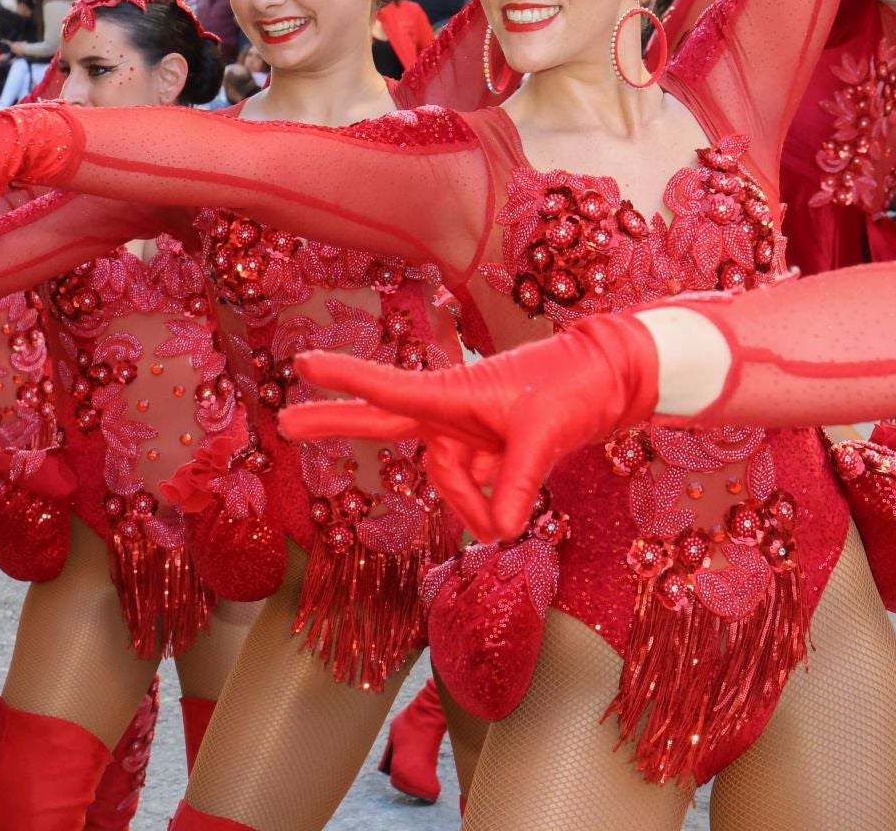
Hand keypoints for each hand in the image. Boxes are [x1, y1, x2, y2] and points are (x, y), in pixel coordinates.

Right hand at [278, 313, 660, 541]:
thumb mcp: (544, 435)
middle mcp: (450, 414)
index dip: (346, 380)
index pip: (389, 391)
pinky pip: (478, 494)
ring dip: (476, 505)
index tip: (303, 363)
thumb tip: (499, 531)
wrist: (611, 382)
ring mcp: (467, 434)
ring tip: (515, 502)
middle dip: (337, 423)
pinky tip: (516, 509)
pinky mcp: (487, 452)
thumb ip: (516, 484)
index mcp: (452, 394)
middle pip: (383, 424)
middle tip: (284, 422)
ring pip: (451, 486)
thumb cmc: (572, 387)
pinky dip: (495, 505)